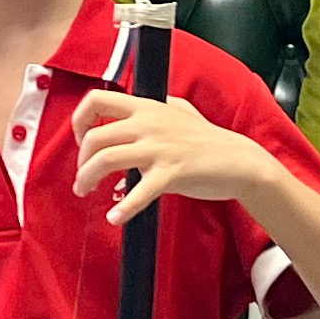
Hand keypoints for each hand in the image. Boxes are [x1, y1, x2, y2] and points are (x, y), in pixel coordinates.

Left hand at [68, 89, 281, 226]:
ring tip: (86, 193)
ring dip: (87, 179)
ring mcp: (160, 148)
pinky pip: (140, 191)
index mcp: (147, 107)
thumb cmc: (209, 140)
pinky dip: (123, 207)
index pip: (97, 100)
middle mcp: (149, 123)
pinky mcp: (172, 173)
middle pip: (95, 137)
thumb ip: (156, 108)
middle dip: (80, 162)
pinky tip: (115, 218)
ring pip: (106, 159)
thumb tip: (135, 109)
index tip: (81, 142)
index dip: (79, 121)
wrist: (240, 161)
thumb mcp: (181, 110)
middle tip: (82, 180)